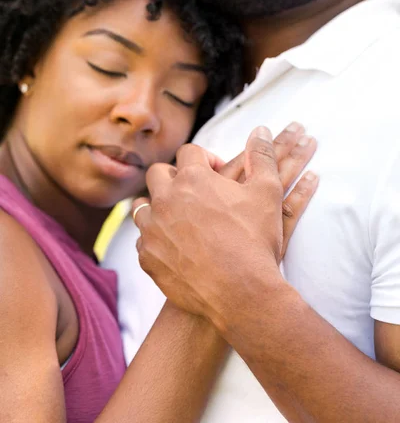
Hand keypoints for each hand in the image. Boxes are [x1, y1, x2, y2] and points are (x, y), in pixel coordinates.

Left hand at [133, 124, 317, 326]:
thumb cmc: (255, 240)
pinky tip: (174, 247)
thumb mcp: (267, 192)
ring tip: (177, 218)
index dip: (204, 159)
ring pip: (142, 206)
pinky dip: (155, 239)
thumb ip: (262, 156)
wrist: (241, 293)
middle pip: (158, 173)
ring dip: (157, 206)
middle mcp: (165, 199)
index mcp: (193, 178)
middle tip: (194, 192)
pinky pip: (142, 240)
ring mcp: (152, 229)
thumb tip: (260, 129)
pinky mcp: (147, 258)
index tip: (217, 173)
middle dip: (174, 177)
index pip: (189, 153)